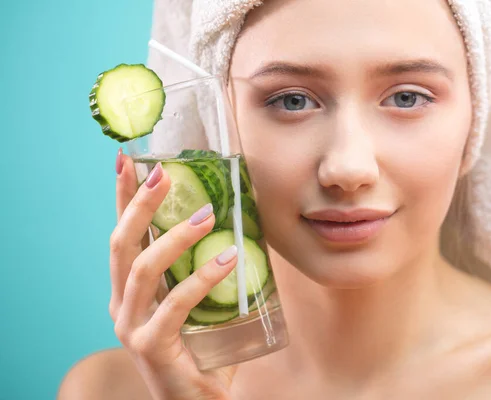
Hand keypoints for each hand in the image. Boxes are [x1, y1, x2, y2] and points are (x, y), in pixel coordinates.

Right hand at [109, 150, 238, 399]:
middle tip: (161, 172)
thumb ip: (201, 270)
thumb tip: (236, 226)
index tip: (127, 161)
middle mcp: (121, 304)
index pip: (122, 235)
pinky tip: (228, 258)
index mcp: (128, 290)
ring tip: (206, 214)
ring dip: (174, 237)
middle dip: (138, 204)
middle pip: (121, 245)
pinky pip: (176, 304)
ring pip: (143, 269)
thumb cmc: (200, 349)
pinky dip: (202, 278)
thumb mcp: (195, 304)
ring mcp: (131, 326)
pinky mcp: (152, 346)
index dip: (122, 198)